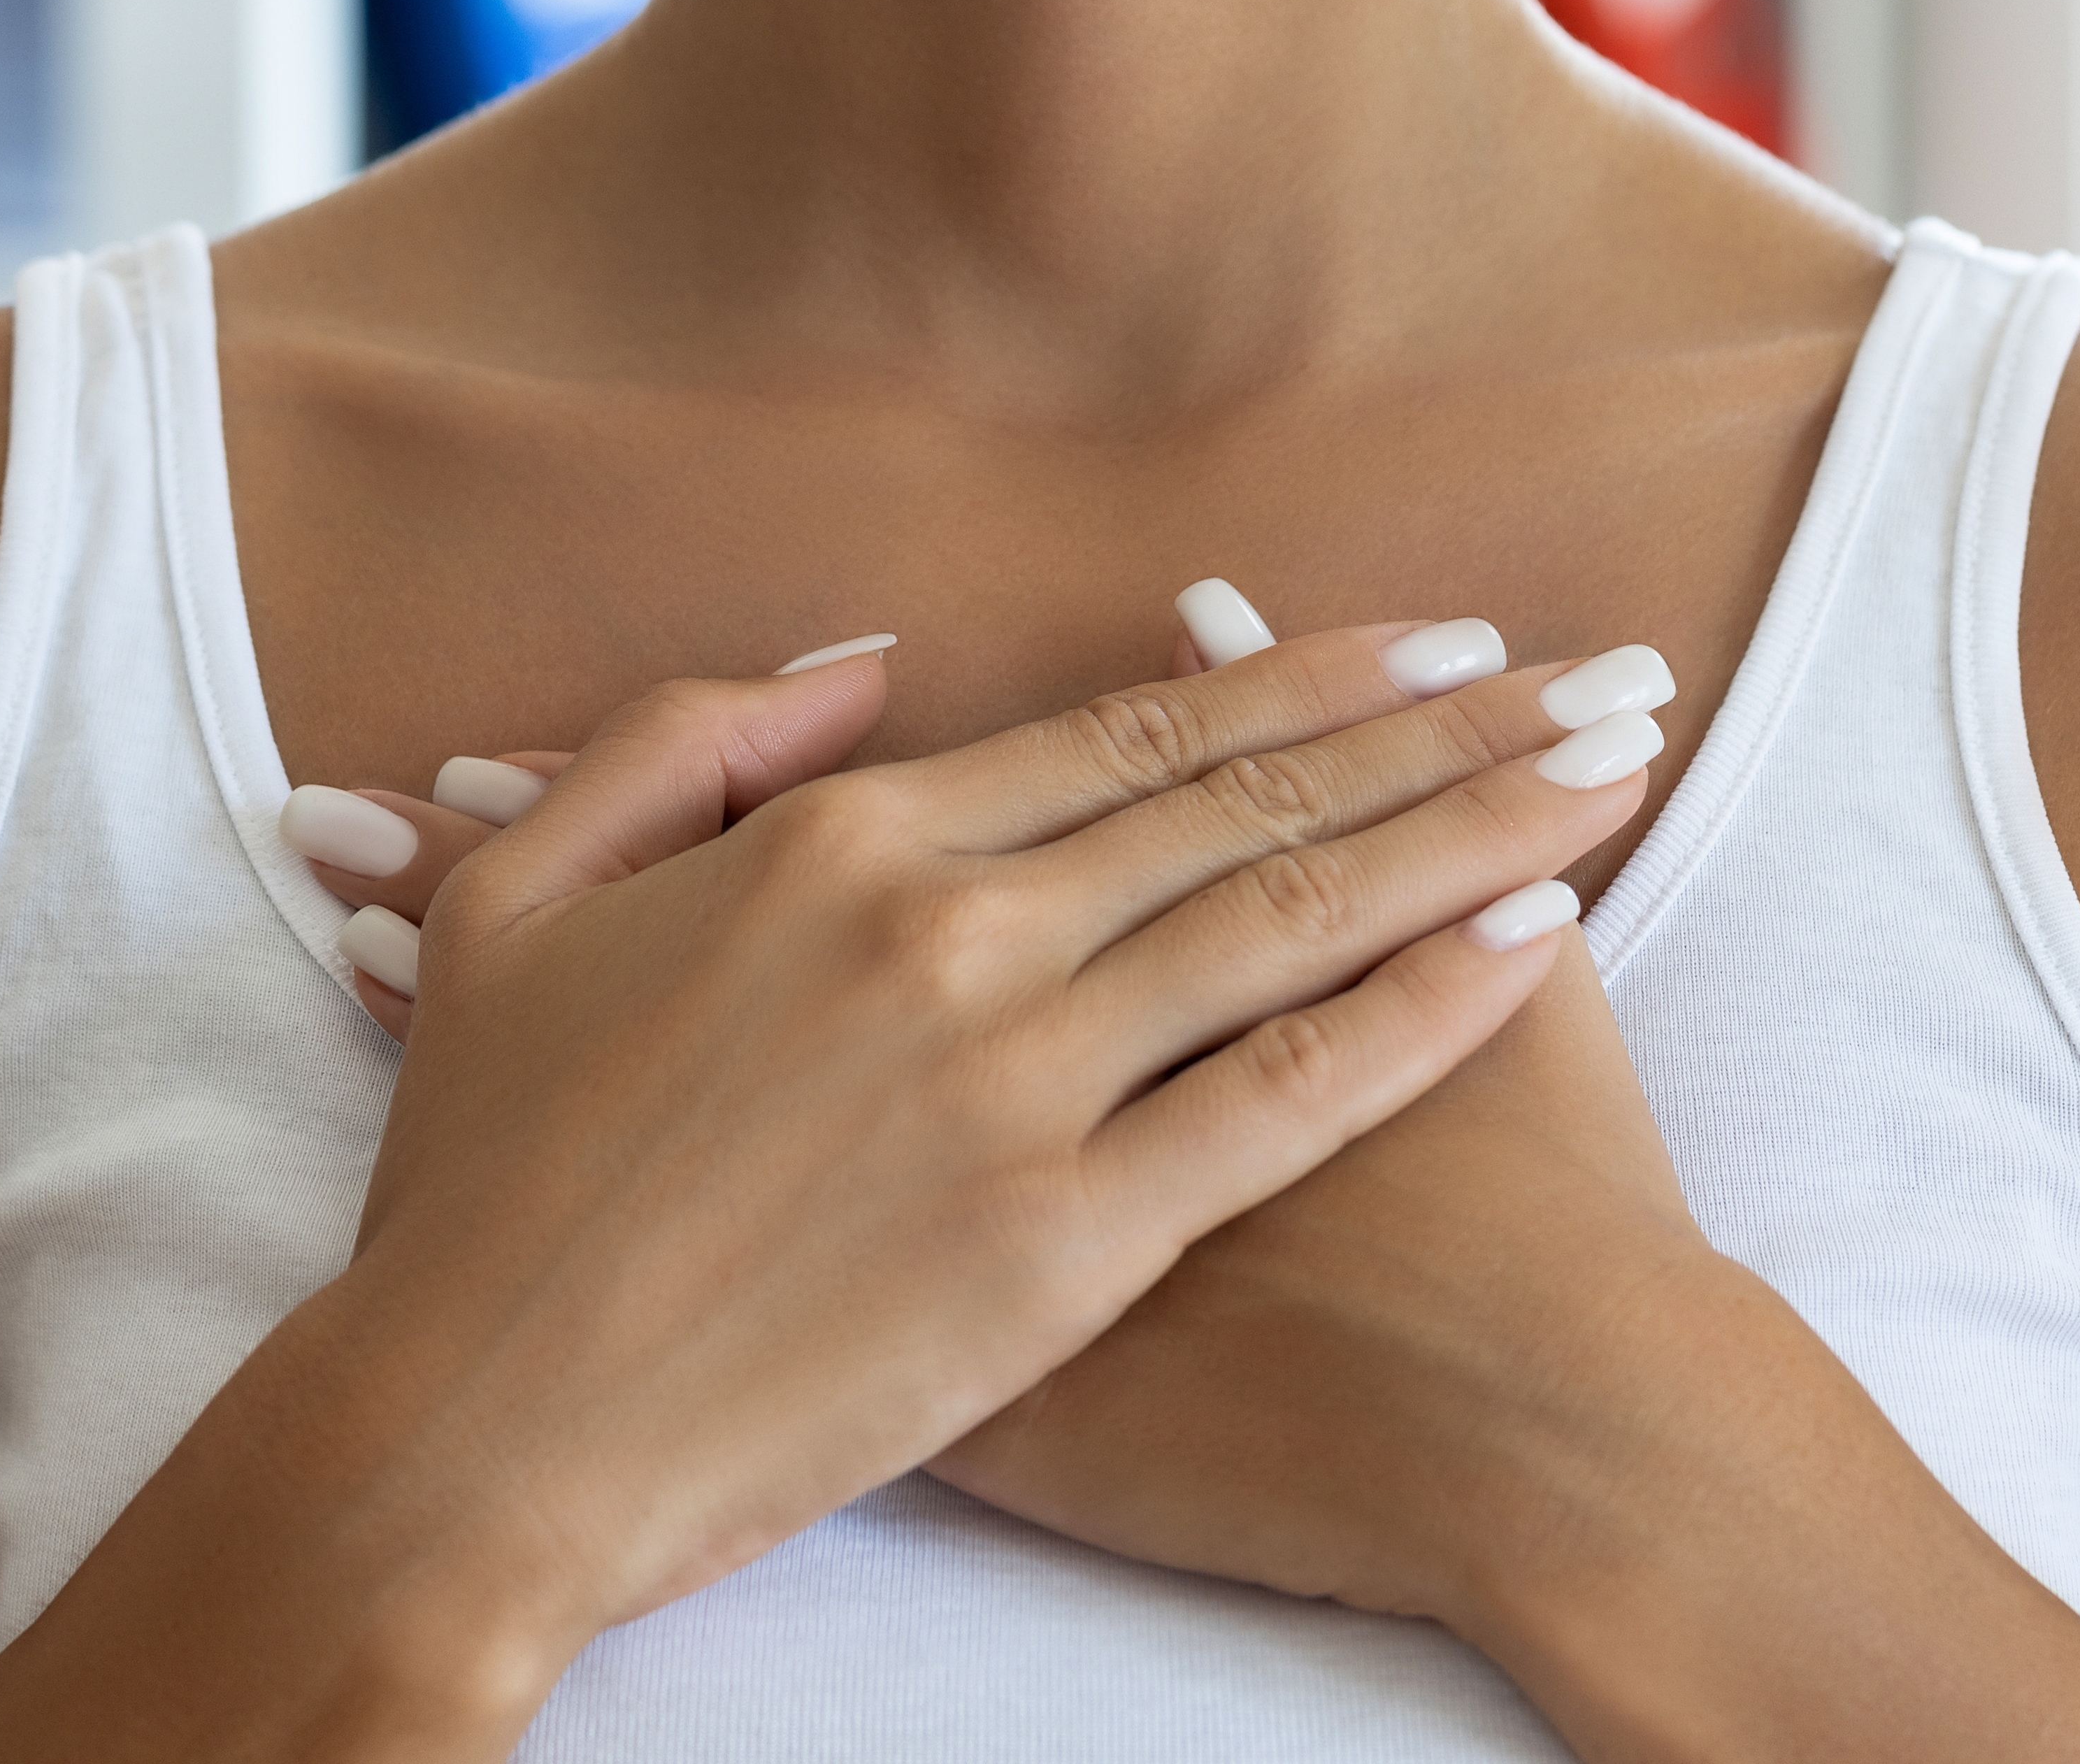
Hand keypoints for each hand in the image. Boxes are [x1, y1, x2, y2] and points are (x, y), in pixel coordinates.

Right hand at [255, 619, 1671, 1684]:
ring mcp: (1015, 1088)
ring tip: (1609, 770)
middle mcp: (949, 937)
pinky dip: (1426, 1009)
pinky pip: (1289, 1100)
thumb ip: (685, 744)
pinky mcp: (1062, 1246)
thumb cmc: (482, 1190)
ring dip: (1476, 831)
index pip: (1124, 735)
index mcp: (838, 849)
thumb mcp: (525, 904)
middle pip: (1248, 799)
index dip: (1297, 676)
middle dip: (1442, 727)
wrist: (470, 1435)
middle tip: (1584, 676)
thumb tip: (860, 665)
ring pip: (1298, 918)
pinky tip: (1536, 941)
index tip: (1432, 643)